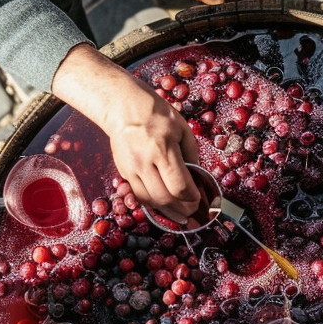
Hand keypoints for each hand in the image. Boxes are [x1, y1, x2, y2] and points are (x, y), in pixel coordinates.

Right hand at [51, 45, 200, 224]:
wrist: (123, 107)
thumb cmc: (157, 114)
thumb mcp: (182, 129)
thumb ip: (192, 155)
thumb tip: (199, 177)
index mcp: (162, 149)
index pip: (178, 185)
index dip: (191, 197)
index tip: (199, 198)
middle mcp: (144, 161)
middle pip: (164, 197)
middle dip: (182, 208)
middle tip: (193, 211)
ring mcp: (131, 168)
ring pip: (149, 200)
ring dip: (167, 212)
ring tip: (181, 216)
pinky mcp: (123, 172)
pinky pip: (139, 195)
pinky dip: (153, 204)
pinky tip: (164, 207)